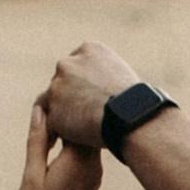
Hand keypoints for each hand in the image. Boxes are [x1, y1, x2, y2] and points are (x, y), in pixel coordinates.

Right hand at [14, 94, 99, 189]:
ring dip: (70, 127)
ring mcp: (95, 174)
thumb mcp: (31, 176)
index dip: (60, 104)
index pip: (76, 117)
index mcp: (78, 160)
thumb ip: (38, 141)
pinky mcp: (91, 183)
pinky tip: (55, 142)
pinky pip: (85, 153)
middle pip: (87, 125)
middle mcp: (93, 165)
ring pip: (87, 138)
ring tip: (47, 121)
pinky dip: (71, 142)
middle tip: (45, 103)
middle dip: (68, 111)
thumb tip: (40, 111)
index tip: (42, 99)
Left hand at [44, 39, 142, 154]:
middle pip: (61, 81)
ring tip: (77, 129)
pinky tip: (74, 139)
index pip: (77, 65)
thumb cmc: (136, 99)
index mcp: (88, 50)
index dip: (83, 83)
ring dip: (63, 113)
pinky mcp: (54, 112)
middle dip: (69, 96)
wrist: (130, 115)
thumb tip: (102, 88)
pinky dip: (62, 131)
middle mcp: (67, 64)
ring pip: (53, 102)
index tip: (89, 96)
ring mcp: (57, 87)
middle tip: (83, 114)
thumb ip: (104, 75)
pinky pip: (54, 123)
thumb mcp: (122, 74)